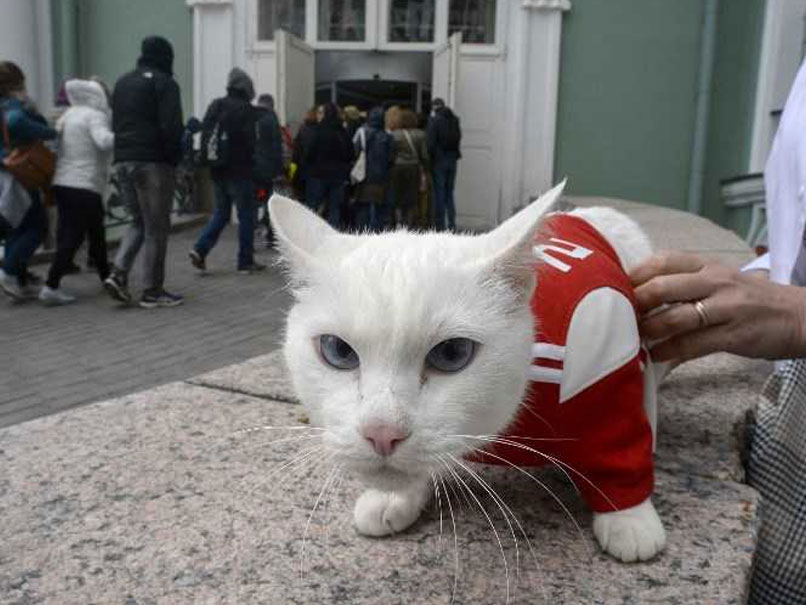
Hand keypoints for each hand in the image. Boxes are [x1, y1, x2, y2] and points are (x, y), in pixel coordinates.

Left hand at [629, 252, 805, 361]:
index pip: (663, 261)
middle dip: (635, 301)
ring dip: (648, 329)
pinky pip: (695, 343)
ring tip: (630, 338)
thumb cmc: (748, 300)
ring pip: (677, 315)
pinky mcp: (736, 334)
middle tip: (614, 315)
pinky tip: (654, 355)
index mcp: (707, 266)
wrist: (800, 315)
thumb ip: (683, 284)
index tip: (611, 286)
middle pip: (664, 286)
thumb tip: (637, 296)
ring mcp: (727, 307)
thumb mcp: (718, 281)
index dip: (634, 273)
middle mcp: (715, 282)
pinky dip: (670, 350)